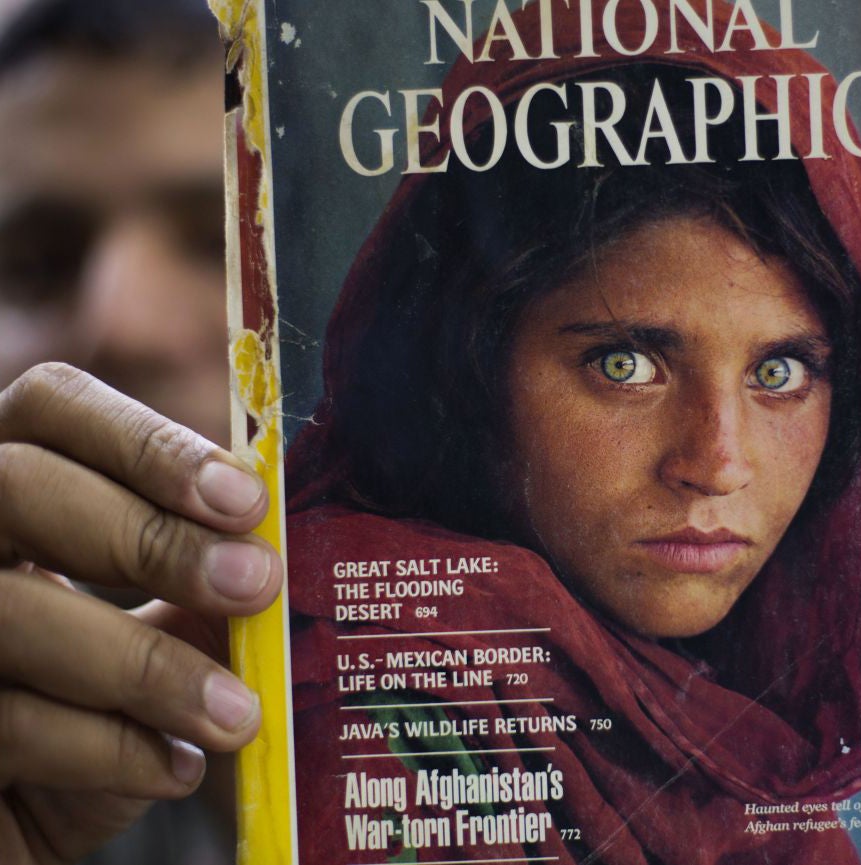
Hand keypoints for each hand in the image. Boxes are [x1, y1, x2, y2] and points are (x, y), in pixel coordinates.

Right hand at [0, 363, 281, 862]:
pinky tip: (177, 768)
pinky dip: (111, 750)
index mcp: (16, 491)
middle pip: (20, 483)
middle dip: (150, 535)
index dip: (148, 441)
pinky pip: (10, 724)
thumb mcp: (160, 638)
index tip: (247, 501)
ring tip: (237, 712)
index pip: (53, 408)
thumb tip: (277, 564)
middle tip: (256, 586)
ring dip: (146, 664)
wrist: (20, 824)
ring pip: (9, 609)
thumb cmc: (94, 713)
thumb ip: (204, 592)